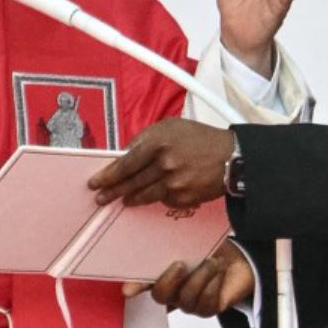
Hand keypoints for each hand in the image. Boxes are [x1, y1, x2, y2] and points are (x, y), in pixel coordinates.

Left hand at [89, 119, 233, 207]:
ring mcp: (174, 184)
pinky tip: (154, 195)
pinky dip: (157, 197)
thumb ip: (146, 138)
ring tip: (123, 200)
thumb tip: (127, 153)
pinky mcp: (184, 198)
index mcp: (158, 143)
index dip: (108, 175)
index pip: (126, 163)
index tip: (96, 182)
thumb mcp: (171, 127)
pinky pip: (163, 200)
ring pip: (144, 195)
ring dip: (130, 199)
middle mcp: (164, 164)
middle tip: (101, 197)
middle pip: (131, 182)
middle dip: (113, 191)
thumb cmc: (201, 139)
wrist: (231, 157)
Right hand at [123, 241, 256, 316]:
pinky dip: (214, 286)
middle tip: (181, 264)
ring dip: (200, 278)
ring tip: (212, 262)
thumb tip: (151, 237)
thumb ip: (170, 244)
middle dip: (170, 281)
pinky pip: (206, 305)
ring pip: (186, 300)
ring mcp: (189, 303)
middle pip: (160, 296)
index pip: (142, 282)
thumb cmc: (210, 250)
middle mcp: (172, 292)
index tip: (128, 290)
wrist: (237, 261)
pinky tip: (219, 274)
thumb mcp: (190, 242)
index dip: (135, 286)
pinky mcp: (208, 309)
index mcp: (162, 274)